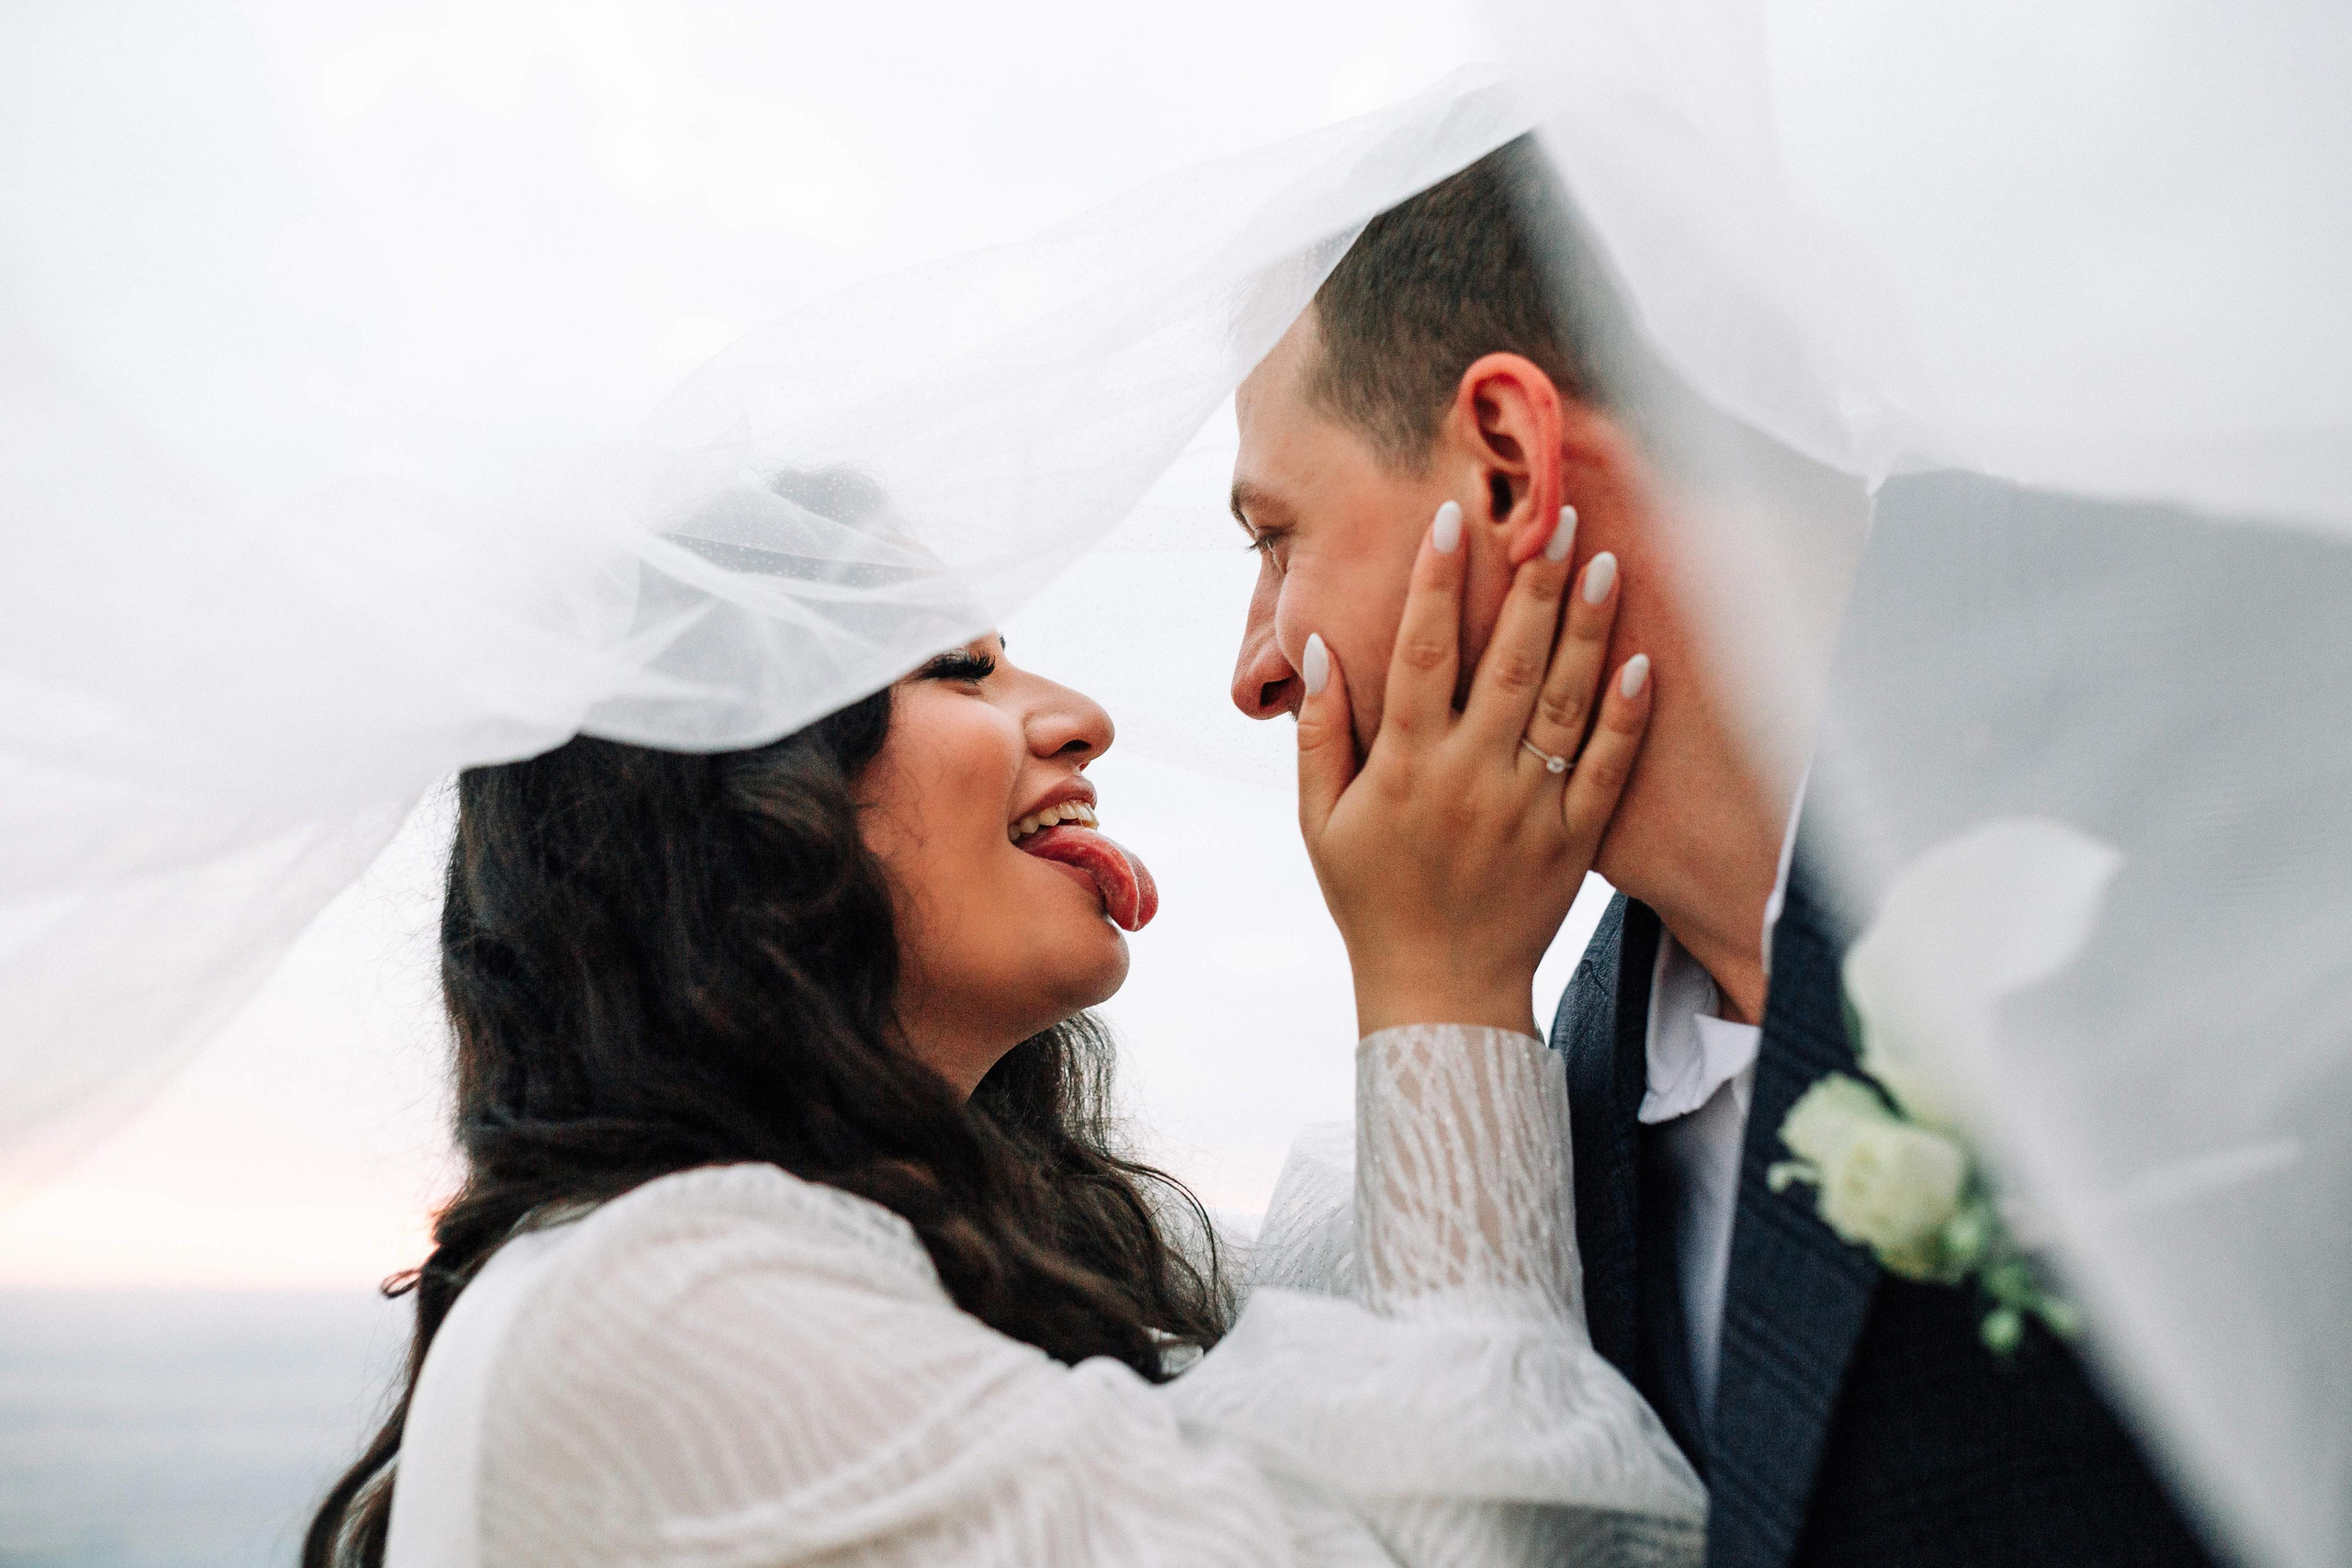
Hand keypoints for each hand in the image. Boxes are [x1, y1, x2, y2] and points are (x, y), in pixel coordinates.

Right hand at [1296, 502, 1653, 1037]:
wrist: (1441, 992)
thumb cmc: (1371, 900)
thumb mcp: (1321, 823)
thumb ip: (1321, 736)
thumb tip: (1321, 651)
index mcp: (1405, 766)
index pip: (1419, 652)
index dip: (1434, 581)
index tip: (1450, 518)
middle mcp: (1469, 777)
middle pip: (1506, 661)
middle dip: (1532, 583)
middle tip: (1554, 515)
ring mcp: (1528, 808)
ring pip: (1563, 701)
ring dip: (1586, 628)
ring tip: (1605, 561)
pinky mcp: (1573, 840)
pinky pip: (1605, 768)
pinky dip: (1626, 715)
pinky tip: (1642, 662)